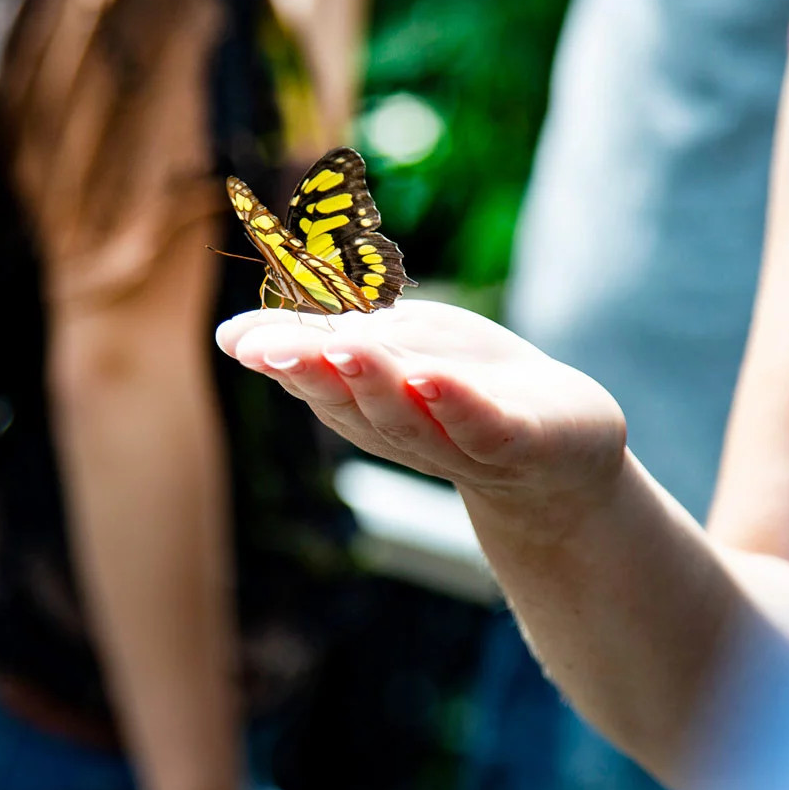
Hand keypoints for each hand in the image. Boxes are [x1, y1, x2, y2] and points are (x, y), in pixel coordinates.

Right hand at [216, 301, 627, 520]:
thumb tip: (227, 337)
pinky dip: (456, 407)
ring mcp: (459, 441)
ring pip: (408, 417)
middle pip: (352, 401)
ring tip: (348, 349)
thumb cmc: (463, 391)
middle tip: (274, 348)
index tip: (238, 340)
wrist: (561, 452)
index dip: (280, 358)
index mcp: (364, 403)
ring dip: (376, 384)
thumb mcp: (392, 349)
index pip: (317, 377)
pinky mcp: (517, 446)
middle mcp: (402, 428)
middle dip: (315, 373)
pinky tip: (433, 379)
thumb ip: (323, 341)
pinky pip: (482, 429)